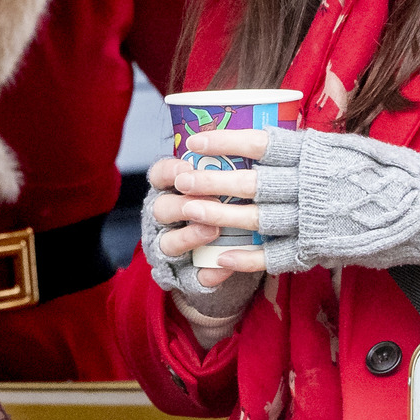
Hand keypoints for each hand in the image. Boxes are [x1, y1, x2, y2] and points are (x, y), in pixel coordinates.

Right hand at [146, 128, 273, 285]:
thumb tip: (259, 142)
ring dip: (189, 236)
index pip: (159, 175)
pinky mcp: (187, 276)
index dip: (170, 171)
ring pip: (167, 244)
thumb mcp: (231, 180)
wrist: (235, 251)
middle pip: (160, 208)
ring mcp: (173, 248)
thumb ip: (234, 167)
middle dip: (181, 204)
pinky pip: (193, 277)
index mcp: (173, 190)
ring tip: (213, 231)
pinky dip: (208, 273)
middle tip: (207, 200)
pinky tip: (224, 267)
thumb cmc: (237, 202)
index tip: (187, 167)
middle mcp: (166, 219)